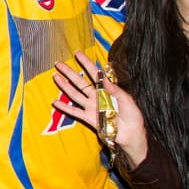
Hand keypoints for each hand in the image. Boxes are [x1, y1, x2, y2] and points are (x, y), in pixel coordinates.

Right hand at [51, 51, 148, 168]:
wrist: (131, 134)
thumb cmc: (133, 116)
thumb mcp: (127, 100)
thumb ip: (115, 90)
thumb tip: (104, 79)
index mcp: (106, 90)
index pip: (95, 74)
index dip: (86, 64)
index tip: (78, 54)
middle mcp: (96, 96)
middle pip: (80, 82)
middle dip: (69, 72)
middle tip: (59, 64)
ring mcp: (91, 107)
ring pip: (75, 94)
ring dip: (65, 86)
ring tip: (55, 77)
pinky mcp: (89, 118)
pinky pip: (75, 112)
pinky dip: (65, 108)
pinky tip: (55, 102)